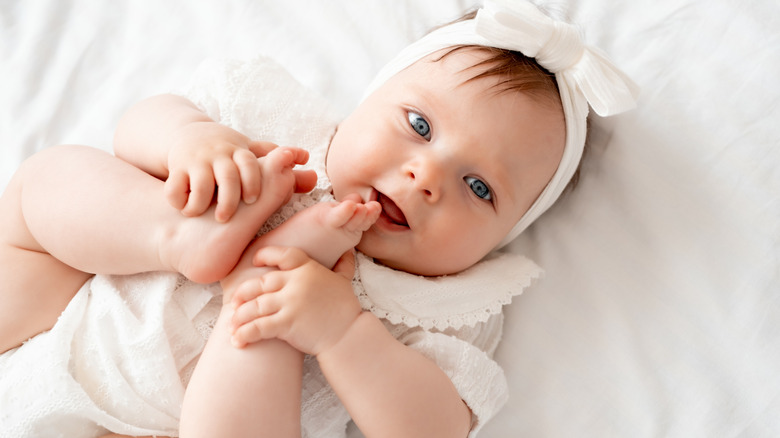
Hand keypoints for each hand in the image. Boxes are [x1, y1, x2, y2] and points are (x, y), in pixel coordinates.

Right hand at [165, 121, 314, 221]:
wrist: (190, 135)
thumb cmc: (230, 152)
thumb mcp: (253, 155)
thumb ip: (281, 167)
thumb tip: (314, 177)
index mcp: (240, 153)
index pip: (250, 165)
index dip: (253, 182)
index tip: (252, 201)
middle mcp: (219, 155)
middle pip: (227, 177)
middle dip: (229, 199)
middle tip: (227, 218)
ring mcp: (197, 161)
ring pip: (200, 184)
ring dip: (201, 203)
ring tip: (202, 216)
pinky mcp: (176, 168)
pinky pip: (175, 186)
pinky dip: (178, 199)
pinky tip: (183, 210)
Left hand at [229, 247, 361, 355]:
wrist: (348, 334)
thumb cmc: (346, 309)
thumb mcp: (344, 281)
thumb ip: (343, 266)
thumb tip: (348, 253)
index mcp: (308, 269)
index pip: (282, 255)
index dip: (265, 255)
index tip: (255, 261)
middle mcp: (297, 282)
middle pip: (260, 283)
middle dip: (243, 293)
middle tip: (234, 302)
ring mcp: (291, 302)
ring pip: (255, 306)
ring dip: (239, 317)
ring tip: (232, 325)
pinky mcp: (287, 323)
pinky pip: (258, 327)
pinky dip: (245, 334)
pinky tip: (237, 340)